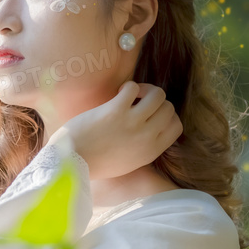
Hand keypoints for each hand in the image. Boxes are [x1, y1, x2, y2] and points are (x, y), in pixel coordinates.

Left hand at [48, 80, 182, 180]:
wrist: (71, 161)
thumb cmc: (96, 161)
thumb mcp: (129, 161)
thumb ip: (144, 146)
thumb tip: (152, 124)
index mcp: (151, 151)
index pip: (177, 126)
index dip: (167, 116)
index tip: (152, 113)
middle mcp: (146, 137)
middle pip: (168, 108)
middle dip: (155, 101)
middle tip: (139, 101)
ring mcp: (132, 123)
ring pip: (157, 95)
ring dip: (145, 90)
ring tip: (131, 94)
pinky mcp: (115, 110)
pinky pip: (133, 87)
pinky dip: (128, 86)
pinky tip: (118, 94)